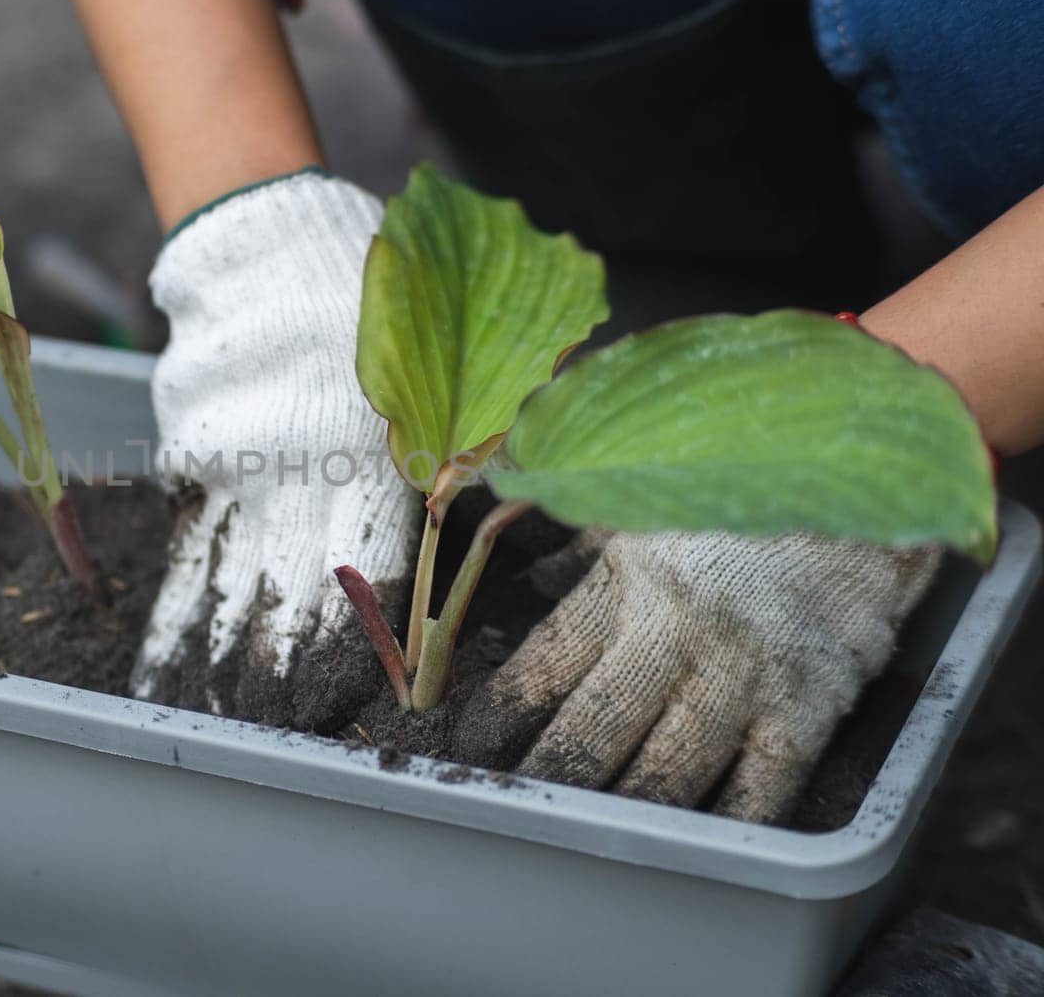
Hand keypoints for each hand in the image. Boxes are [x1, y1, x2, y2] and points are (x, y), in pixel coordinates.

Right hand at [131, 172, 419, 729]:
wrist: (257, 236)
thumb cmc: (363, 296)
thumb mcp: (426, 367)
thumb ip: (453, 446)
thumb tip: (486, 521)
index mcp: (364, 455)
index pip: (368, 580)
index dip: (360, 651)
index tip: (362, 707)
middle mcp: (293, 475)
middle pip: (288, 595)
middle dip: (280, 672)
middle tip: (274, 731)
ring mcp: (230, 470)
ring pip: (224, 577)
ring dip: (213, 651)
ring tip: (196, 708)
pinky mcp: (187, 456)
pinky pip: (186, 541)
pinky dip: (176, 601)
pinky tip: (164, 651)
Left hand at [452, 529, 939, 822]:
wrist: (866, 481)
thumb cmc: (739, 492)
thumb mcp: (648, 502)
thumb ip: (584, 547)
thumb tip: (527, 577)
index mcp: (629, 581)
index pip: (545, 664)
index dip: (499, 714)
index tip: (465, 747)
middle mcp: (679, 634)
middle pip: (595, 728)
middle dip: (547, 776)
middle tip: (509, 808)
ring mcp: (745, 678)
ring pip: (668, 771)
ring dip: (621, 811)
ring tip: (583, 838)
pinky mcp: (809, 711)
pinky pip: (763, 789)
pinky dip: (727, 826)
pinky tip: (692, 848)